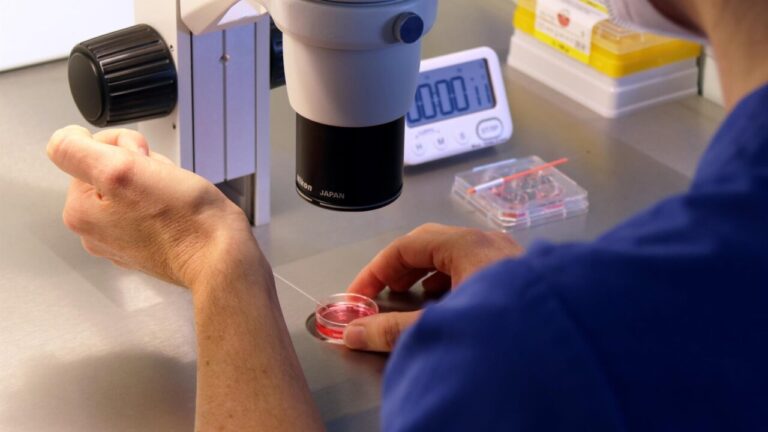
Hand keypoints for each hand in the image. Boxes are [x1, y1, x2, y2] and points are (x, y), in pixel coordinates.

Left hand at [47, 125, 259, 289]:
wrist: (222, 254)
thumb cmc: (183, 219)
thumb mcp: (121, 169)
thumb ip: (76, 150)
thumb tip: (63, 138)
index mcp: (80, 212)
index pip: (88, 152)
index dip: (121, 147)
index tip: (142, 163)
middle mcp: (95, 230)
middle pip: (109, 169)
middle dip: (140, 166)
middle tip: (161, 182)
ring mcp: (122, 240)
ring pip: (132, 186)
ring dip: (154, 182)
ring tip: (172, 197)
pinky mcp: (147, 244)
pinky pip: (149, 207)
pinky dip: (165, 201)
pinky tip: (176, 210)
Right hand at [344, 223, 523, 351]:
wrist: (565, 351)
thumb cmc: (504, 328)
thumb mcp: (439, 326)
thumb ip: (392, 330)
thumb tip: (355, 333)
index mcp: (468, 245)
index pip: (407, 245)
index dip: (376, 270)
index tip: (360, 296)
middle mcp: (490, 244)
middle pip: (430, 246)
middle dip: (400, 269)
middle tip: (382, 294)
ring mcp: (507, 259)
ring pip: (454, 256)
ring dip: (425, 275)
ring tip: (411, 298)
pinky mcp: (519, 278)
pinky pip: (474, 269)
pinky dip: (450, 283)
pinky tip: (448, 305)